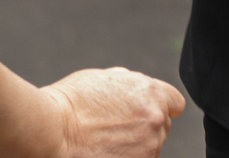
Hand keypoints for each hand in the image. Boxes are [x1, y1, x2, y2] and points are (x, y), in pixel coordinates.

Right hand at [42, 67, 185, 157]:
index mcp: (151, 93)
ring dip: (136, 144)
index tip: (150, 112)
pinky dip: (127, 156)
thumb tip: (141, 89)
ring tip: (106, 140)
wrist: (53, 131)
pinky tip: (106, 151)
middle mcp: (155, 119)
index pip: (175, 103)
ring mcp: (148, 147)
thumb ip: (131, 84)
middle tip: (117, 126)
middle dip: (145, 125)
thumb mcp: (105, 78)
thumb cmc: (71, 103)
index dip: (162, 106)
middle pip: (162, 126)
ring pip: (151, 146)